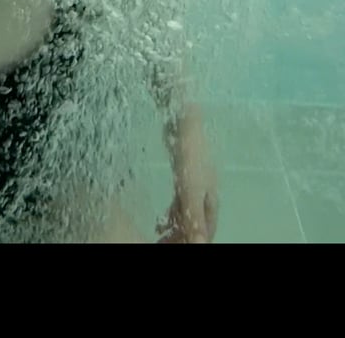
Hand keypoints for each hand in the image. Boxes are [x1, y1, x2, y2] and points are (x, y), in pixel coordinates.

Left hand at [157, 110, 217, 243]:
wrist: (183, 124)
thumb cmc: (190, 156)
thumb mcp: (191, 190)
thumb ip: (194, 218)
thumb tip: (200, 244)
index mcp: (211, 199)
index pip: (207, 229)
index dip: (197, 241)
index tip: (182, 247)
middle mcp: (206, 194)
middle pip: (196, 223)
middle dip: (184, 235)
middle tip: (165, 243)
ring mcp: (194, 185)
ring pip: (186, 213)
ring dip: (176, 227)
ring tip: (161, 236)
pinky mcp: (183, 176)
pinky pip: (179, 202)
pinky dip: (172, 214)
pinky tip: (162, 221)